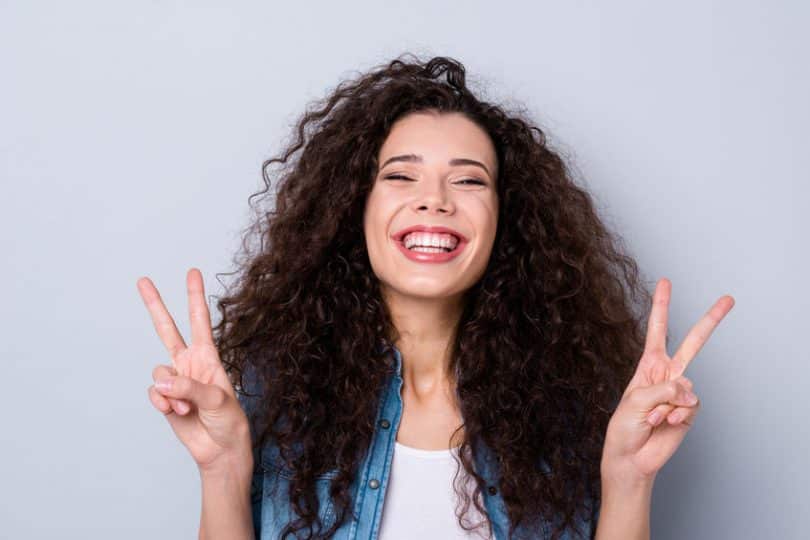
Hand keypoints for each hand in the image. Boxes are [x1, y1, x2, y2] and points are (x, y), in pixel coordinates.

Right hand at [137, 268, 251, 474]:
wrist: (220, 449)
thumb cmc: (228, 421)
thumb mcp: (216, 400)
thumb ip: (188, 387)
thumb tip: (160, 382)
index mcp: (208, 357)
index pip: (200, 321)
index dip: (195, 297)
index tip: (192, 272)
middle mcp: (190, 363)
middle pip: (167, 329)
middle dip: (155, 305)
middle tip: (143, 280)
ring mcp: (175, 380)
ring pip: (158, 372)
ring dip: (170, 392)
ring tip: (186, 408)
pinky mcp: (164, 398)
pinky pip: (153, 393)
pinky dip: (162, 403)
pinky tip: (175, 413)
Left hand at [601, 278, 734, 484]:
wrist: (632, 457)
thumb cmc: (624, 427)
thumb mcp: (635, 401)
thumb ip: (663, 390)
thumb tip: (690, 391)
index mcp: (649, 365)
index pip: (657, 330)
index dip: (661, 306)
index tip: (665, 282)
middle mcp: (667, 374)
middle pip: (693, 343)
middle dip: (711, 321)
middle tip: (729, 299)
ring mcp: (680, 392)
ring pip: (685, 387)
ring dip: (664, 406)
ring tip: (651, 418)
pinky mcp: (689, 410)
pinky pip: (690, 406)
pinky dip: (675, 416)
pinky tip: (663, 425)